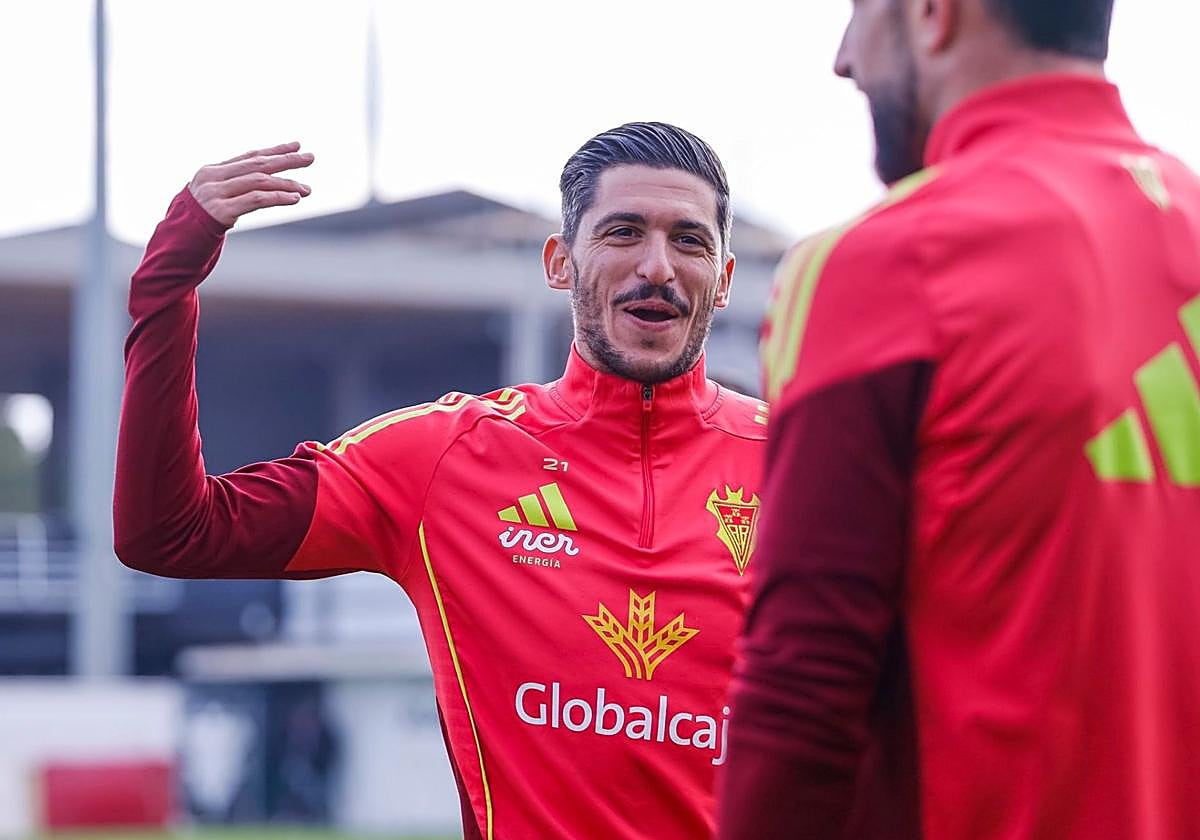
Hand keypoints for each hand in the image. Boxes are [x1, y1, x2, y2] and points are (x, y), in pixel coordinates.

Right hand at [188, 141, 314, 227]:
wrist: (175, 243)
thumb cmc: (197, 223)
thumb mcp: (213, 199)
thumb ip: (232, 187)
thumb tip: (265, 181)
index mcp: (212, 171)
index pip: (249, 156)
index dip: (274, 150)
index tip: (296, 145)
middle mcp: (213, 178)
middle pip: (257, 164)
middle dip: (286, 160)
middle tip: (310, 157)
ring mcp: (216, 193)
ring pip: (259, 181)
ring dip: (286, 184)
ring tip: (307, 189)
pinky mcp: (221, 211)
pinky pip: (256, 200)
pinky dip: (278, 198)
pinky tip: (294, 199)